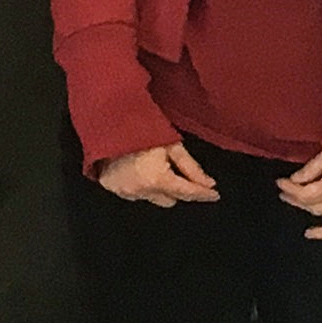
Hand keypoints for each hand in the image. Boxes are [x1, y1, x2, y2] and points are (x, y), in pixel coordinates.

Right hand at [96, 140, 218, 207]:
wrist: (106, 122)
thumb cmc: (142, 128)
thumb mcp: (171, 144)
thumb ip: (191, 167)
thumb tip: (209, 184)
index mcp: (157, 179)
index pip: (186, 193)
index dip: (203, 194)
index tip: (215, 195)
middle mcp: (141, 191)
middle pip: (171, 200)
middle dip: (177, 188)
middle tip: (177, 171)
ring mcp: (125, 193)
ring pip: (153, 198)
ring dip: (158, 188)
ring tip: (153, 166)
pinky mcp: (112, 190)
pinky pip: (136, 194)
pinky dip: (141, 185)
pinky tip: (138, 169)